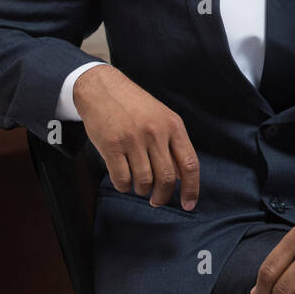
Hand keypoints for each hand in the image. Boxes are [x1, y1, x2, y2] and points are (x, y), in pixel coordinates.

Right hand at [73, 63, 199, 210]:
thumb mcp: (162, 118)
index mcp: (173, 125)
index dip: (191, 189)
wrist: (103, 88)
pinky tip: (123, 180)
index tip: (189, 205)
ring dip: (141, 190)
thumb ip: (173, 145)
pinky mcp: (111, 145)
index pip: (189, 164)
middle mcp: (155, 132)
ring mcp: (133, 138)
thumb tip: (182, 178)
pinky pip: (121, 179)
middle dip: (162, 196)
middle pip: (166, 178)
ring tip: (138, 184)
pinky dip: (124, 186)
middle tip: (157, 200)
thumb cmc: (135, 107)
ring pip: (143, 181)